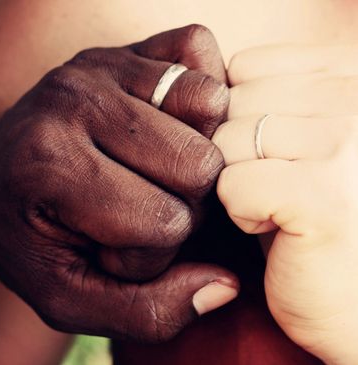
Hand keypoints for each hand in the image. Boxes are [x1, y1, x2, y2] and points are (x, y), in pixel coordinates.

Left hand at [0, 25, 237, 342]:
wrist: (4, 175)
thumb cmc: (38, 234)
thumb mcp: (73, 297)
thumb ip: (149, 311)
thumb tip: (225, 287)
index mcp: (52, 166)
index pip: (165, 222)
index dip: (151, 250)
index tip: (116, 243)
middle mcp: (76, 99)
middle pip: (199, 164)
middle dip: (182, 201)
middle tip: (142, 204)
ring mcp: (104, 64)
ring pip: (210, 107)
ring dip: (195, 148)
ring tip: (156, 165)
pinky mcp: (127, 46)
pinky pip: (198, 51)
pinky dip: (199, 94)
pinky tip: (169, 122)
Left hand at [213, 44, 357, 363]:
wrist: (351, 293)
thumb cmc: (313, 211)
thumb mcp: (294, 140)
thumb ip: (266, 101)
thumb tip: (208, 84)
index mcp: (346, 75)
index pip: (245, 66)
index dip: (238, 113)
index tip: (268, 149)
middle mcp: (353, 99)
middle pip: (230, 103)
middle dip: (235, 150)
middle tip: (272, 184)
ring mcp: (345, 144)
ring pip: (224, 143)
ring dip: (236, 181)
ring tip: (277, 205)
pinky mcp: (323, 196)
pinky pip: (232, 185)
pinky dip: (241, 212)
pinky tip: (279, 229)